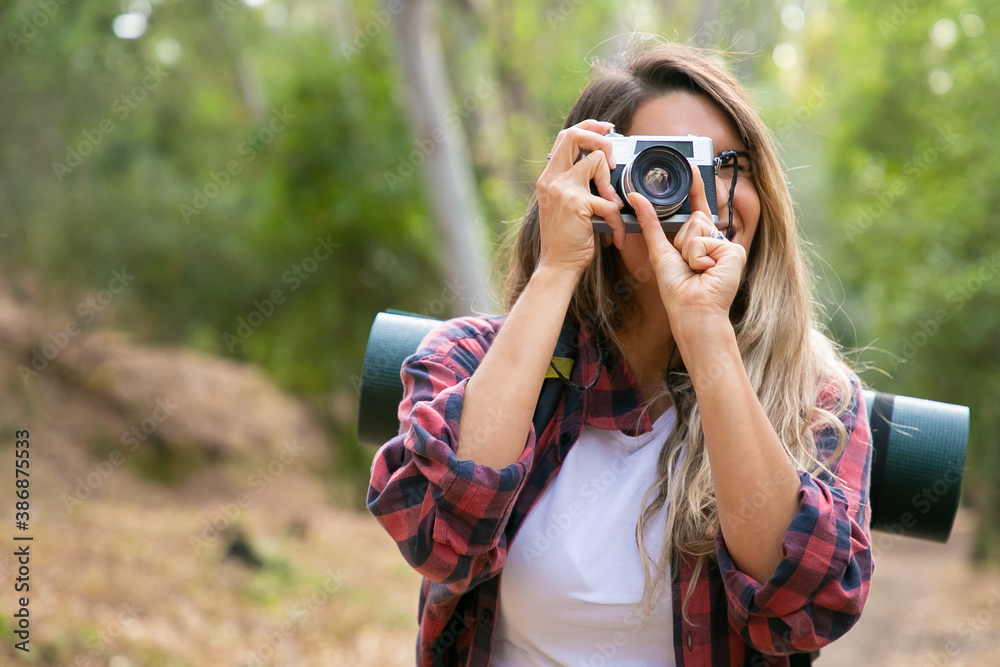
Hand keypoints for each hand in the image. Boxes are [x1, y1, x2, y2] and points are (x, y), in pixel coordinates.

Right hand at [536, 119, 626, 275]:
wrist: (557, 266)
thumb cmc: (566, 240)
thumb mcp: (565, 206)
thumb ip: (576, 185)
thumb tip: (602, 168)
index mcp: (549, 178)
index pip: (565, 137)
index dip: (587, 127)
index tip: (606, 128)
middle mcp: (553, 179)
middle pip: (574, 135)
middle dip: (600, 139)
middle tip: (613, 159)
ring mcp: (563, 189)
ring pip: (596, 160)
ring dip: (611, 182)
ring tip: (611, 205)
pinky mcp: (577, 203)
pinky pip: (609, 201)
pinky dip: (618, 220)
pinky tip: (616, 235)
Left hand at [629, 164, 746, 340]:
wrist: (692, 311)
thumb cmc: (677, 289)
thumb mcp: (659, 250)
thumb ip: (650, 222)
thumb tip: (635, 196)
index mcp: (699, 241)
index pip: (697, 208)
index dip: (696, 187)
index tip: (691, 164)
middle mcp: (715, 241)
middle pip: (694, 217)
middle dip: (682, 240)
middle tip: (688, 265)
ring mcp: (727, 246)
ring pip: (698, 226)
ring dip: (688, 250)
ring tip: (696, 270)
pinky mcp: (734, 251)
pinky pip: (706, 240)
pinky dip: (699, 257)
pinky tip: (707, 272)